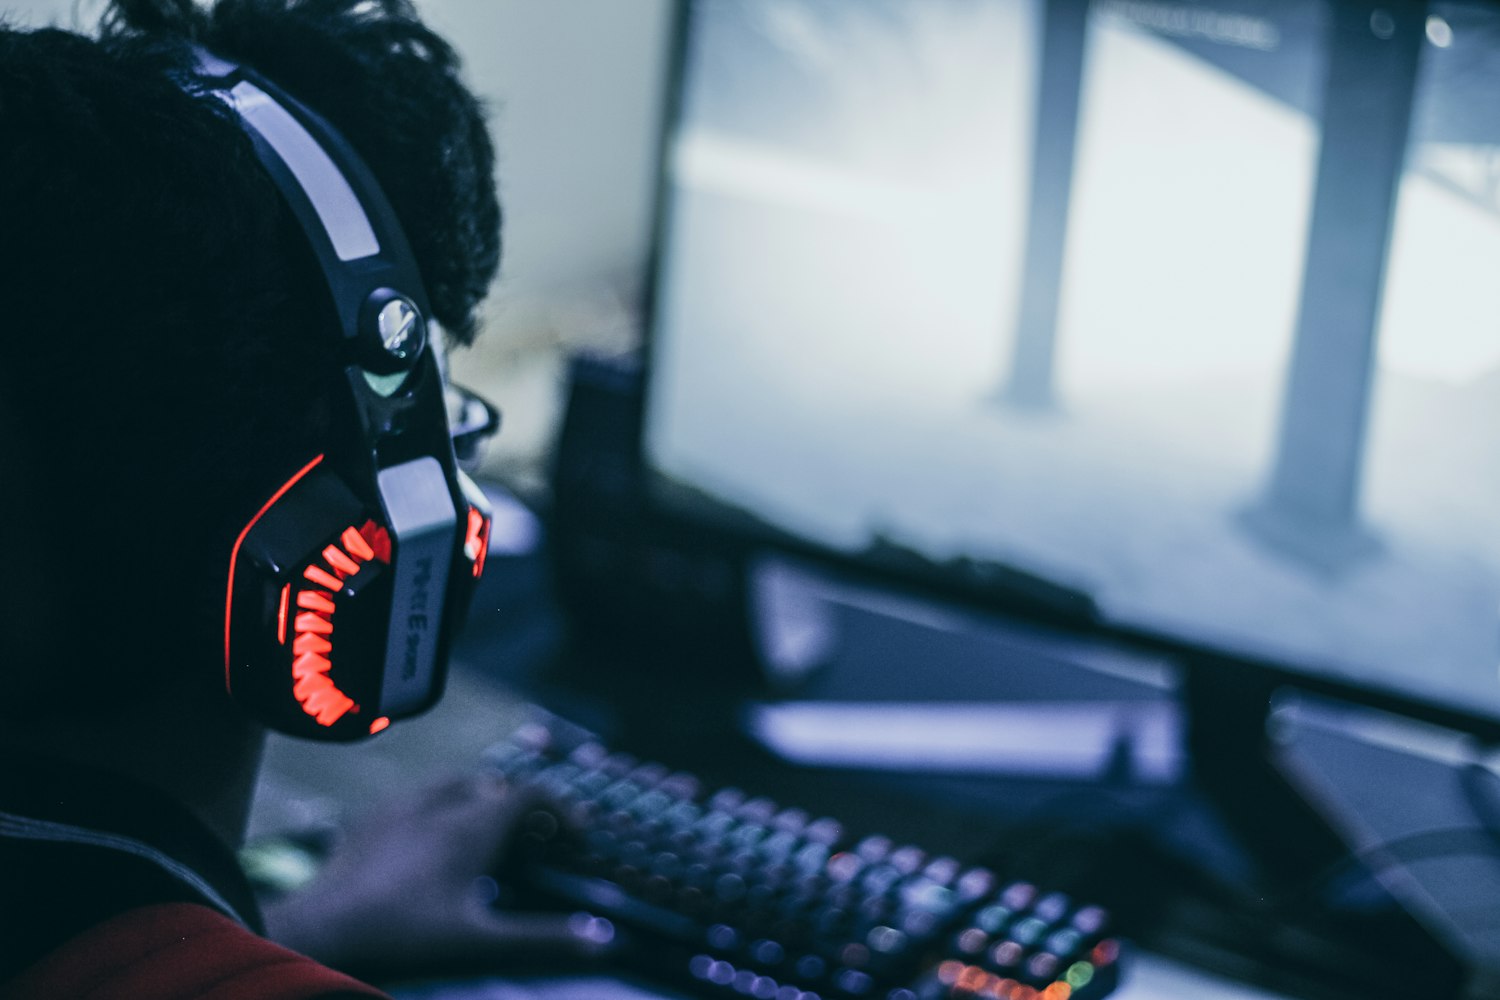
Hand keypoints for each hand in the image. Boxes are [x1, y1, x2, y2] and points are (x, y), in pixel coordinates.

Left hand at [262, 773, 612, 981]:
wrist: (320, 933)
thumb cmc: (404, 938)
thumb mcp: (482, 944)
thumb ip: (544, 941)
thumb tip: (603, 939)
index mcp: (473, 826)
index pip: (533, 794)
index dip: (562, 810)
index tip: (577, 838)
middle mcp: (440, 805)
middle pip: (494, 788)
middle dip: (521, 809)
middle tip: (534, 847)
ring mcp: (399, 809)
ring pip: (451, 785)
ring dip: (477, 801)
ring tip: (484, 835)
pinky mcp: (366, 822)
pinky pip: (411, 799)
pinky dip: (434, 811)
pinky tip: (425, 844)